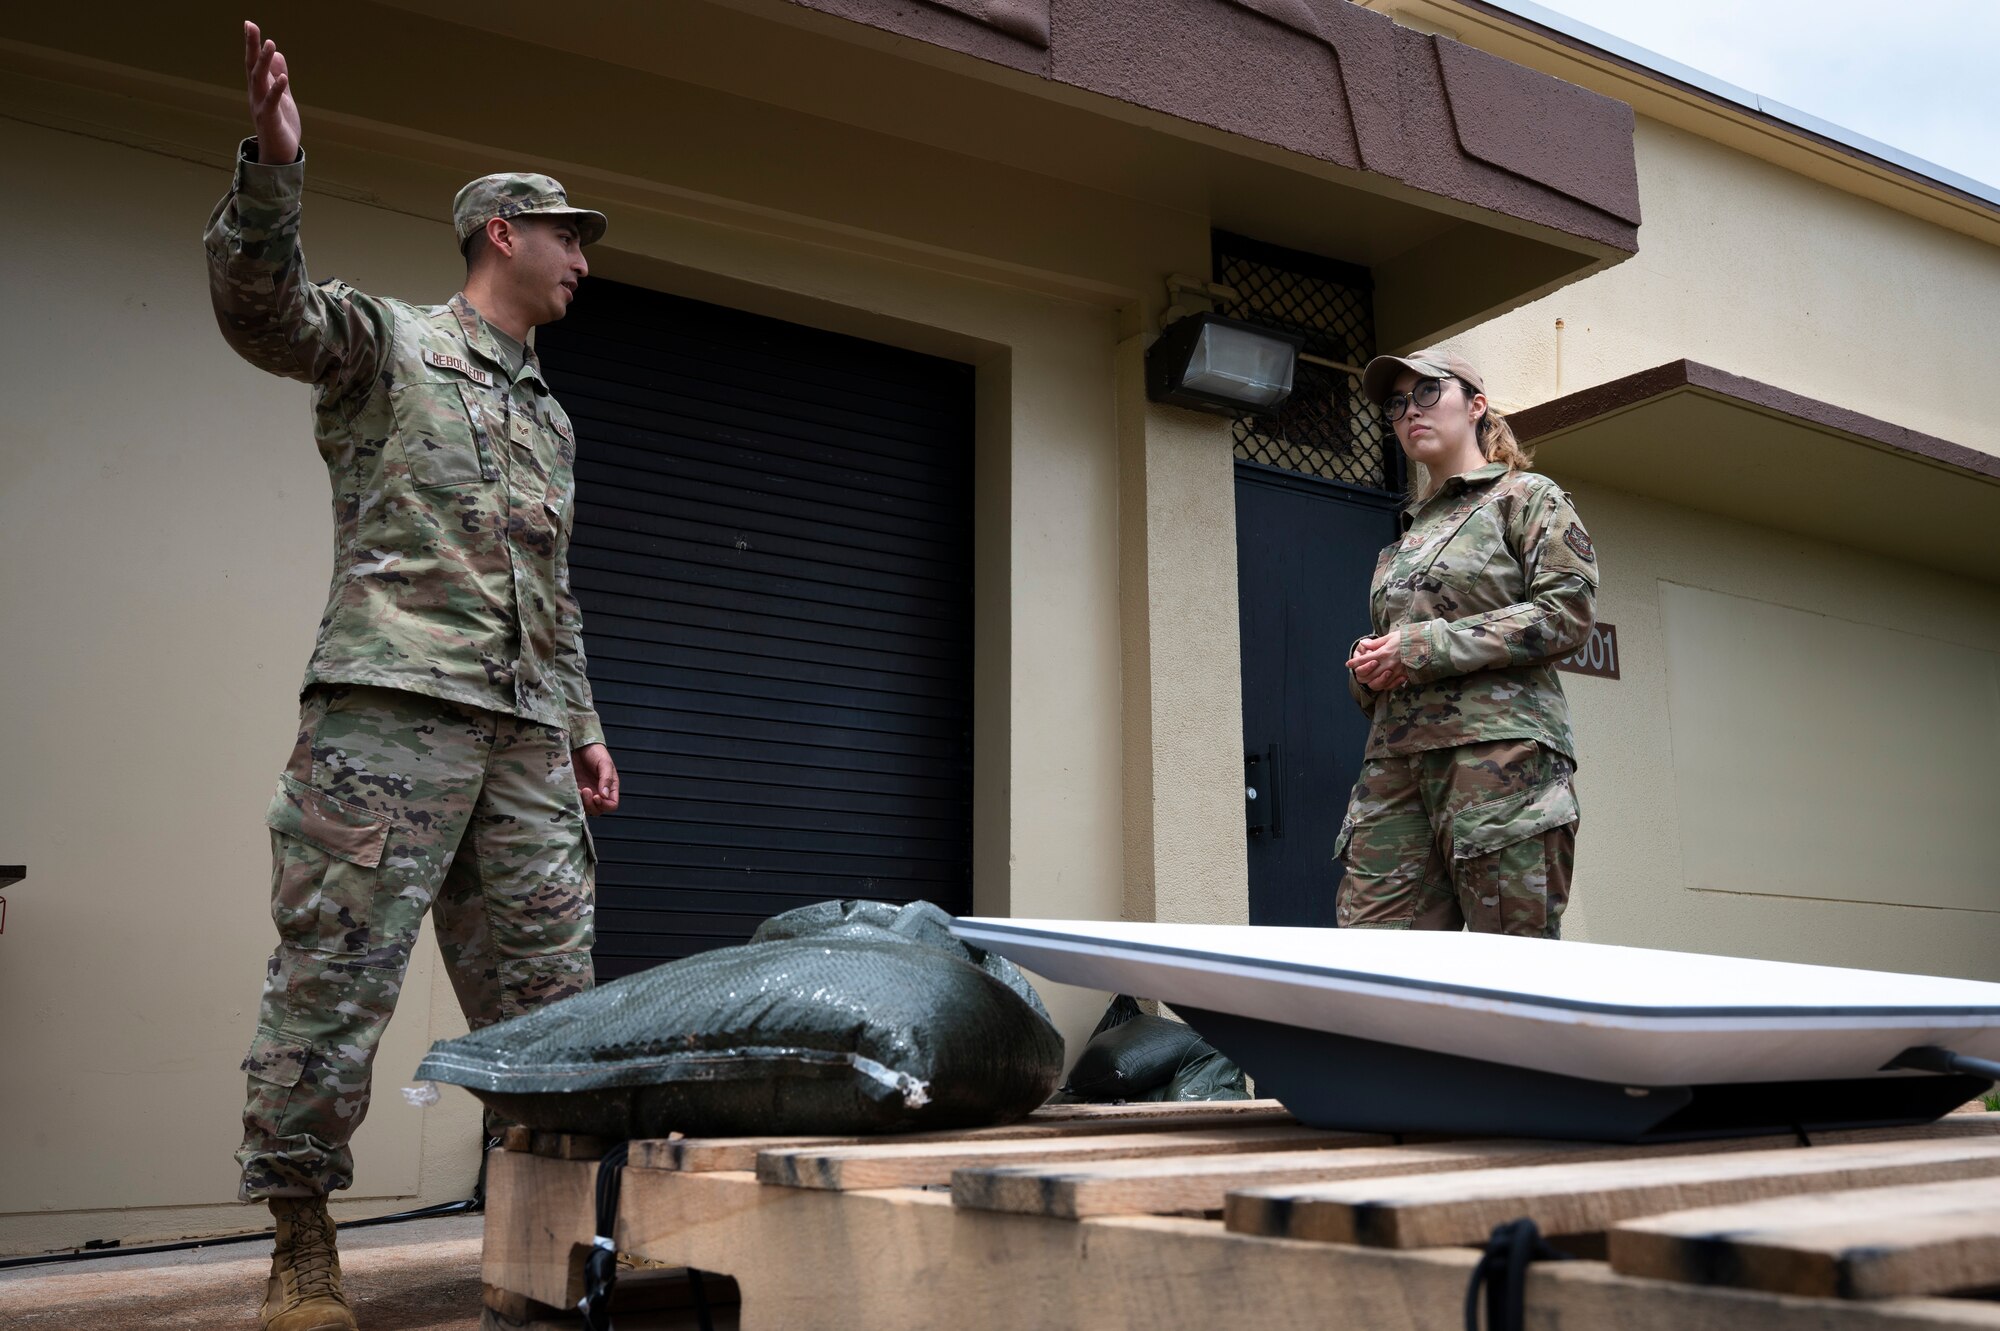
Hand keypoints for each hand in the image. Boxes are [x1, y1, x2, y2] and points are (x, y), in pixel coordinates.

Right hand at [243, 21, 301, 164]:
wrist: (280, 154)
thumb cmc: (280, 125)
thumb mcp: (282, 97)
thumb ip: (279, 77)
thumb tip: (277, 55)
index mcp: (259, 89)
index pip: (253, 62)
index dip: (252, 44)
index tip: (250, 24)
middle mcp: (256, 95)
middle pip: (252, 67)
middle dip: (252, 46)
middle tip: (251, 26)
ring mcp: (261, 107)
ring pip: (260, 81)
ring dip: (264, 62)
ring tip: (270, 44)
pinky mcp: (270, 120)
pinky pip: (272, 102)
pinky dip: (277, 89)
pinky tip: (283, 77)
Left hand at [573, 743, 620, 814]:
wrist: (579, 745)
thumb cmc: (595, 752)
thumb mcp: (604, 763)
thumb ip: (606, 779)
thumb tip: (605, 795)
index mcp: (610, 787)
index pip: (612, 805)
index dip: (605, 805)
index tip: (597, 796)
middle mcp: (599, 792)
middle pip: (598, 810)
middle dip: (592, 804)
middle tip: (586, 790)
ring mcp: (587, 793)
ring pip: (586, 809)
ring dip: (582, 803)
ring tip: (579, 789)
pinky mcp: (575, 790)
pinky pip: (576, 802)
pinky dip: (574, 799)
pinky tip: (573, 789)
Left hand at [1347, 632, 1409, 691]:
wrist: (1429, 646)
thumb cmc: (1409, 638)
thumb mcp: (1392, 636)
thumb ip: (1376, 643)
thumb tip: (1363, 644)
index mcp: (1383, 653)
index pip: (1363, 660)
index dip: (1354, 663)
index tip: (1348, 664)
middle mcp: (1387, 665)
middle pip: (1366, 675)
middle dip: (1359, 674)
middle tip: (1358, 671)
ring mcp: (1395, 673)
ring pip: (1376, 683)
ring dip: (1370, 681)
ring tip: (1369, 677)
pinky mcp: (1403, 678)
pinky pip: (1389, 686)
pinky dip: (1383, 684)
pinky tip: (1383, 680)